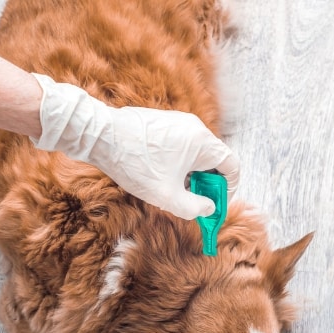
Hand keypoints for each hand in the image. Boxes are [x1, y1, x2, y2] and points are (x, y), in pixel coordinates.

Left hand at [30, 74, 238, 219]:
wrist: (100, 135)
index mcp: (203, 143)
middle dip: (208, 184)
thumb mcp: (167, 196)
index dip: (228, 190)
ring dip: (194, 174)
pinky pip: (184, 145)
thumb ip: (194, 208)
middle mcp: (196, 128)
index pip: (232, 166)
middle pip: (216, 160)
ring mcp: (181, 122)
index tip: (215, 204)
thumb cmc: (134, 164)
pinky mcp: (166, 122)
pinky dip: (182, 163)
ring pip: (199, 153)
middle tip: (195, 202)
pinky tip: (163, 175)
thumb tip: (208, 209)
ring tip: (176, 190)